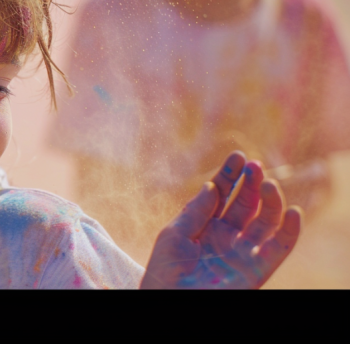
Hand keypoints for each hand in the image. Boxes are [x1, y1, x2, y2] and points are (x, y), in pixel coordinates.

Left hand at [141, 151, 301, 288]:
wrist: (171, 302)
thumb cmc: (165, 271)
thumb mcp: (174, 235)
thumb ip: (195, 211)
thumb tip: (212, 186)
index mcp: (204, 223)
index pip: (221, 193)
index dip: (230, 174)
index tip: (238, 156)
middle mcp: (226, 234)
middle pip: (245, 202)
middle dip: (251, 183)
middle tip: (255, 166)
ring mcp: (242, 250)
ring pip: (265, 220)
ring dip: (271, 201)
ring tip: (269, 184)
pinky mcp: (256, 269)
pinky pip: (279, 248)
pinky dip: (290, 231)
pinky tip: (293, 212)